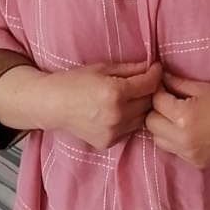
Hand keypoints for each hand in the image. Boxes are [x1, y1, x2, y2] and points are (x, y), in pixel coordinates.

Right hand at [33, 61, 162, 149]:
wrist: (53, 105)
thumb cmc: (76, 81)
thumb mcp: (104, 68)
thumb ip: (131, 68)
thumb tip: (153, 67)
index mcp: (115, 93)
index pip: (149, 84)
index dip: (155, 73)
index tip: (156, 67)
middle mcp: (116, 115)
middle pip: (148, 102)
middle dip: (149, 89)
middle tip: (144, 80)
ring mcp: (112, 132)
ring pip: (142, 118)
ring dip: (141, 106)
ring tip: (132, 95)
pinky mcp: (108, 142)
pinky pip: (129, 129)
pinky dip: (130, 119)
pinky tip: (120, 110)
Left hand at [145, 73, 209, 169]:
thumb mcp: (202, 88)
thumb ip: (177, 83)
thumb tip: (160, 76)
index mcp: (183, 116)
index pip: (156, 102)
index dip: (158, 91)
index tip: (163, 86)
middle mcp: (181, 138)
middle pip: (151, 123)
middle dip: (155, 110)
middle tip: (167, 102)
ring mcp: (187, 154)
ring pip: (157, 140)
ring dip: (161, 127)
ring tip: (174, 117)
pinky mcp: (193, 163)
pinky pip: (172, 150)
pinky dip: (172, 140)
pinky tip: (185, 130)